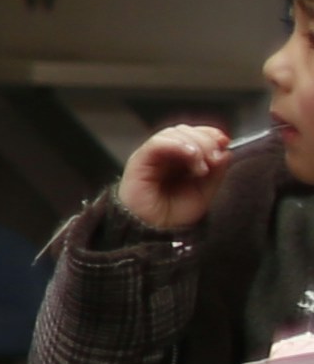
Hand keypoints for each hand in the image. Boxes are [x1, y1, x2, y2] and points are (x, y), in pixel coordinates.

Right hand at [127, 122, 240, 236]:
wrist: (153, 232)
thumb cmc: (173, 215)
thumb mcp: (204, 192)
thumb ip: (216, 172)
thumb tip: (225, 150)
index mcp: (179, 160)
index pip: (194, 134)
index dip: (210, 134)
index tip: (225, 142)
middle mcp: (164, 155)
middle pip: (185, 131)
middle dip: (206, 141)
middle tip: (215, 160)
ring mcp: (151, 156)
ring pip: (172, 133)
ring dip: (194, 144)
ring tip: (202, 167)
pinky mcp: (139, 161)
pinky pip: (157, 143)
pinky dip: (177, 144)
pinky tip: (190, 156)